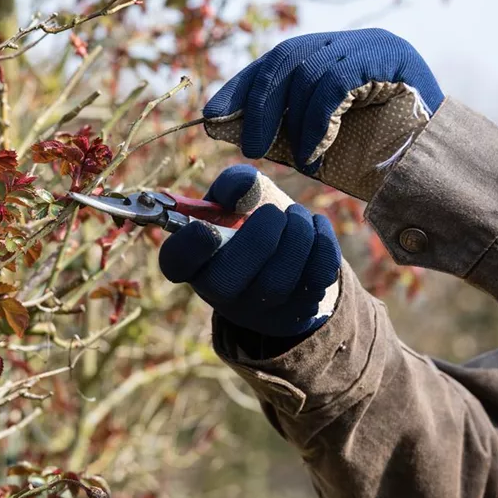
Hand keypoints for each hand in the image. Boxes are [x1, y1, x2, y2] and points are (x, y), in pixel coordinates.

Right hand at [158, 165, 340, 336]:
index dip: (188, 248)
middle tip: (274, 213)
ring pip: (276, 282)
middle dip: (258, 239)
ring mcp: (257, 310)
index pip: (176, 263)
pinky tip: (315, 227)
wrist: (286, 252)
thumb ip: (235, 184)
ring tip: (297, 216)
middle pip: (226, 282)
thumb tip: (243, 187)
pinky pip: (313, 282)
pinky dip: (321, 246)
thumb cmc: (251, 220)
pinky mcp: (295, 313)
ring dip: (295, 237)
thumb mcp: (236, 197)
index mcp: (194, 260)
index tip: (207, 228)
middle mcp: (218, 292)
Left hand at [203, 29, 442, 199]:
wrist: (439, 171)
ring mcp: (372, 45)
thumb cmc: (379, 160)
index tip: (211, 114)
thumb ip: (281, 129)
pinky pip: (334, 82)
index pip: (277, 59)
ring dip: (293, 121)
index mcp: (333, 57)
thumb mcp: (318, 142)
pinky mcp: (390, 57)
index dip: (241, 85)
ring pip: (308, 69)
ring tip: (298, 158)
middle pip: (286, 57)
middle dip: (258, 103)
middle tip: (247, 145)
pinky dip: (317, 121)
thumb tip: (224, 127)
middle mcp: (351, 42)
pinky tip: (316, 151)